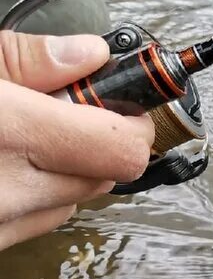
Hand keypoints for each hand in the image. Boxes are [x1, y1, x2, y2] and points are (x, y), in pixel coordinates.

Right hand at [0, 31, 152, 251]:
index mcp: (7, 133)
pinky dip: (33, 194)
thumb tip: (89, 56)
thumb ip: (27, 61)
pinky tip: (3, 164)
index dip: (133, 122)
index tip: (123, 101)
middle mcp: (9, 193)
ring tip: (20, 136)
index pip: (123, 149)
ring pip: (74, 202)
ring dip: (65, 170)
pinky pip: (35, 222)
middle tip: (60, 110)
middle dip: (96, 141)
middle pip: (107, 176)